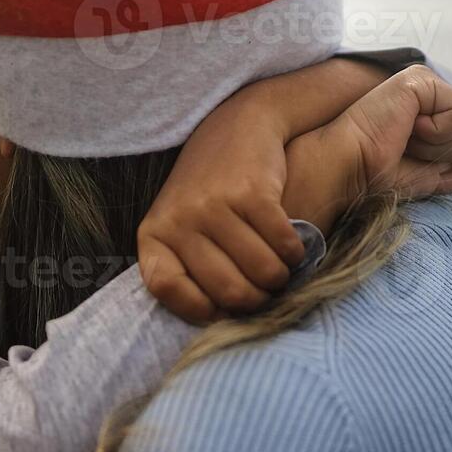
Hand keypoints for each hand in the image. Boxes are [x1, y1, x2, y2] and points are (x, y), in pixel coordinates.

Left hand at [138, 99, 306, 323]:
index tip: (221, 309)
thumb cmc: (210, 191)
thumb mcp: (181, 225)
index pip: (168, 290)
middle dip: (256, 300)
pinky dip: (296, 253)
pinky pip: (283, 245)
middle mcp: (180, 220)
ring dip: (281, 278)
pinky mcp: (251, 193)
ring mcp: (214, 206)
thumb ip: (189, 267)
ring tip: (280, 270)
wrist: (238, 128)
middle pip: (229, 291)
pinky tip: (294, 247)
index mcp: (155, 234)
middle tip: (266, 291)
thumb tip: (216, 324)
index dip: (200, 309)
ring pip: (263, 272)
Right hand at [282, 66, 451, 225]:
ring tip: (406, 138)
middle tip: (408, 148)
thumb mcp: (432, 177)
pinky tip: (409, 126)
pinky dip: (438, 131)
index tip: (411, 158)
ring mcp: (425, 83)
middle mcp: (430, 94)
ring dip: (440, 145)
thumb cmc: (380, 173)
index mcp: (432, 113)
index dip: (450, 160)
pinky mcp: (420, 80)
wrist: (353, 168)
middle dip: (447, 153)